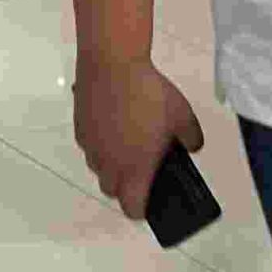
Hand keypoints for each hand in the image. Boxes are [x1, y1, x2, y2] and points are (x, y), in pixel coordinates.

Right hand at [74, 55, 206, 219]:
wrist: (112, 63)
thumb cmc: (149, 93)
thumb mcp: (184, 116)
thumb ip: (192, 139)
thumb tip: (191, 147)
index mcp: (135, 168)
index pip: (132, 209)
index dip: (142, 209)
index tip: (151, 199)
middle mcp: (108, 163)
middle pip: (112, 191)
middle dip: (125, 186)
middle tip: (141, 167)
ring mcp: (90, 146)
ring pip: (98, 168)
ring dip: (110, 165)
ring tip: (126, 142)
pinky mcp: (79, 127)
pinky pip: (89, 146)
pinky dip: (100, 143)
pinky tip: (112, 123)